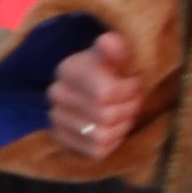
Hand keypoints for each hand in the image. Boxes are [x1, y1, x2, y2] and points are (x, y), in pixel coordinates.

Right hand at [46, 29, 139, 157]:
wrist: (93, 85)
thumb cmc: (111, 69)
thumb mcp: (117, 54)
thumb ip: (116, 48)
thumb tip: (109, 41)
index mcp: (69, 69)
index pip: (105, 93)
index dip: (129, 92)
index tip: (135, 83)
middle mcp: (56, 94)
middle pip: (105, 116)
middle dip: (128, 109)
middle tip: (134, 101)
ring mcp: (56, 119)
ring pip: (101, 136)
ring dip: (121, 127)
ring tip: (124, 114)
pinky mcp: (62, 140)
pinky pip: (96, 151)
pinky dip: (112, 142)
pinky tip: (114, 128)